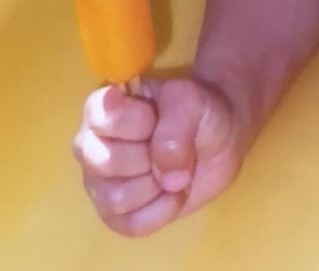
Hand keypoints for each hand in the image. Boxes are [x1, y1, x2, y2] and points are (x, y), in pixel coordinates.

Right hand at [72, 77, 243, 236]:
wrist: (218, 142)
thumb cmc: (198, 113)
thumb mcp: (194, 103)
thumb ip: (175, 129)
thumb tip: (165, 177)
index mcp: (102, 106)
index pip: (103, 117)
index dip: (139, 121)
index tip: (157, 116)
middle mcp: (90, 145)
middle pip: (108, 162)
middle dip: (151, 157)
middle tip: (170, 145)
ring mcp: (98, 184)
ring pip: (117, 199)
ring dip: (158, 185)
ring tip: (172, 168)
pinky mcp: (115, 216)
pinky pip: (132, 225)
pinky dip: (163, 210)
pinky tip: (173, 192)